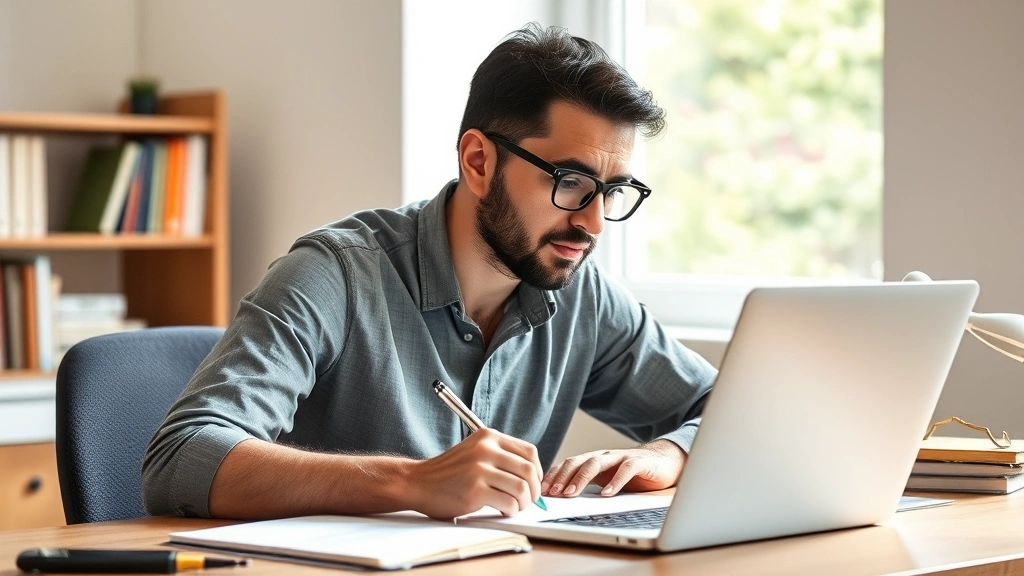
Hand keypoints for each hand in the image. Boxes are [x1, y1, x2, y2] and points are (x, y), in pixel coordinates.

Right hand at [407, 428, 542, 518]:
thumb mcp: (475, 451)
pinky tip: (502, 510)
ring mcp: (480, 469)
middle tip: (529, 500)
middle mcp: (486, 449)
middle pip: (528, 470)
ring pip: (521, 488)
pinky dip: (511, 510)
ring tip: (515, 507)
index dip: (537, 470)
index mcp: (488, 437)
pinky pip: (508, 502)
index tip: (534, 483)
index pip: (529, 451)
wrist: (418, 482)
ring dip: (524, 503)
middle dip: (534, 490)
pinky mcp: (475, 490)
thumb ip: (500, 456)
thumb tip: (532, 475)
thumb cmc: (449, 472)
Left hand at [541, 440, 685, 497]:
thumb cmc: (631, 474)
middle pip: (577, 461)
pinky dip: (615, 481)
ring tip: (572, 492)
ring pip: (596, 462)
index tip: (541, 491)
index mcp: (593, 460)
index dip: (553, 476)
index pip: (567, 465)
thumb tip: (561, 500)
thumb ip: (588, 485)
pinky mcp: (638, 462)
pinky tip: (607, 493)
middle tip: (552, 493)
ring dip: (581, 477)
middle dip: (562, 476)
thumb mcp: (605, 480)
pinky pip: (625, 469)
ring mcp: (620, 457)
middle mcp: (603, 456)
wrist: (664, 462)